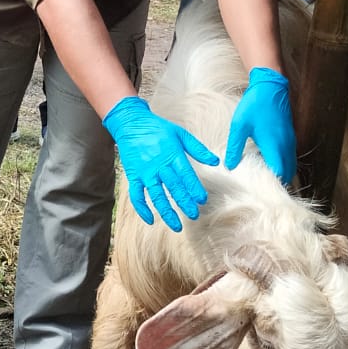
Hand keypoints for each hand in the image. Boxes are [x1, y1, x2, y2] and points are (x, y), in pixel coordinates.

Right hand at [102, 95, 217, 230]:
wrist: (131, 123)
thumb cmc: (158, 128)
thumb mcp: (180, 134)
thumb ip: (198, 149)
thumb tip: (216, 161)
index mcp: (172, 154)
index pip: (185, 175)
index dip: (194, 188)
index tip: (201, 200)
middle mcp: (158, 165)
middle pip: (173, 187)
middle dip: (184, 203)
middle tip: (194, 215)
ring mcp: (145, 172)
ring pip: (156, 195)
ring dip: (166, 212)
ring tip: (176, 225)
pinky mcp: (133, 176)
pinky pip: (136, 195)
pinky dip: (142, 209)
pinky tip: (151, 220)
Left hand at [224, 67, 295, 184]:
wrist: (271, 85)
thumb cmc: (254, 104)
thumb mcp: (239, 125)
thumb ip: (235, 147)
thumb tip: (230, 166)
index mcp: (275, 146)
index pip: (278, 174)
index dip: (271, 185)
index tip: (260, 193)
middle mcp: (286, 147)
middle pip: (287, 174)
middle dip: (277, 184)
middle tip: (261, 191)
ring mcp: (290, 142)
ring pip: (290, 167)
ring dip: (281, 175)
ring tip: (264, 181)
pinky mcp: (290, 138)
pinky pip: (289, 159)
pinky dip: (283, 166)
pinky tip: (268, 166)